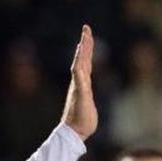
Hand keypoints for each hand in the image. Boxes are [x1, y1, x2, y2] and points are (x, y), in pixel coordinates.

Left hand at [61, 24, 97, 140]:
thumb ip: (81, 84)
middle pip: (83, 58)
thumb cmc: (80, 118)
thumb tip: (78, 68)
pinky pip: (85, 74)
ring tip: (87, 41)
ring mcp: (80, 86)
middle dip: (85, 43)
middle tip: (87, 28)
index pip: (82, 58)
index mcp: (79, 80)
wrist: (74, 132)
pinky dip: (87, 65)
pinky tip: (87, 63)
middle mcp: (78, 81)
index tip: (87, 31)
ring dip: (85, 52)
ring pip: (83, 64)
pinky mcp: (84, 93)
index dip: (85, 45)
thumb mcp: (83, 100)